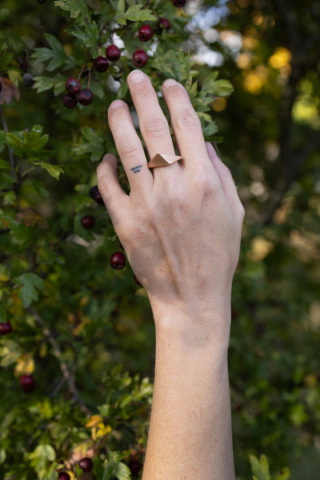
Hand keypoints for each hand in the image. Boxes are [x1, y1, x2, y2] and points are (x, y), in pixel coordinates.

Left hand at [97, 71, 243, 317]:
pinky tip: (106, 158)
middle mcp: (174, 187)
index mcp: (204, 182)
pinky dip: (104, 168)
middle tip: (135, 76)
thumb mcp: (233, 213)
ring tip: (114, 106)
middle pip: (154, 129)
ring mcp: (146, 204)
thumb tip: (207, 144)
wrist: (191, 296)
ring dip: (118, 123)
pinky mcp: (124, 223)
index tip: (168, 83)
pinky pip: (108, 186)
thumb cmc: (218, 254)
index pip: (187, 127)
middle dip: (144, 96)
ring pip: (126, 151)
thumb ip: (222, 174)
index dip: (177, 99)